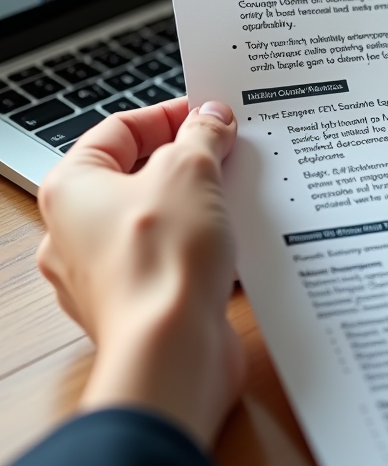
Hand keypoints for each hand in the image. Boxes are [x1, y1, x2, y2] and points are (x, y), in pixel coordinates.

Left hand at [36, 98, 242, 446]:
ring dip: (200, 204)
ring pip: (157, 219)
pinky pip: (171, 259)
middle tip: (228, 151)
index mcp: (71, 189)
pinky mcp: (136, 304)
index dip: (169, 115)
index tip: (209, 115)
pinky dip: (202, 245)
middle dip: (190, 161)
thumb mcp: (192, 169)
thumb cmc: (162, 260)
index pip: (119, 129)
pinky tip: (235, 240)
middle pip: (138, 175)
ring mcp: (102, 273)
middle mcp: (74, 232)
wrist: (172, 350)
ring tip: (237, 194)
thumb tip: (210, 119)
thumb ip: (202, 134)